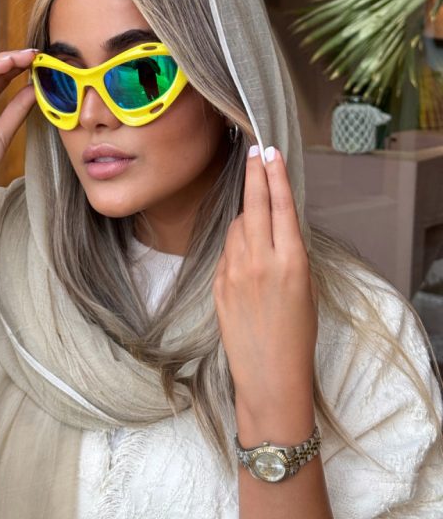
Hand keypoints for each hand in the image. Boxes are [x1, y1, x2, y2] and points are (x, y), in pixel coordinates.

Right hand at [0, 49, 36, 213]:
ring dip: (5, 61)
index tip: (43, 61)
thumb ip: (17, 110)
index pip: (2, 79)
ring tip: (27, 55)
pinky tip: (6, 64)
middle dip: (16, 60)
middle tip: (38, 53)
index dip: (21, 68)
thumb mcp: (3, 134)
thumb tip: (35, 89)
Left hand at [213, 145, 316, 439]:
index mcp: (292, 261)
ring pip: (237, 225)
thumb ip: (288, 252)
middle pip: (255, 204)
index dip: (276, 175)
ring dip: (246, 213)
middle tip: (255, 150)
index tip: (271, 151)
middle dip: (255, 174)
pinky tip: (245, 251)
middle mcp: (262, 260)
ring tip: (256, 216)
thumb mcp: (305, 287)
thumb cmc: (297, 334)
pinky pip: (227, 249)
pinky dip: (236, 242)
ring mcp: (236, 270)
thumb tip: (273, 224)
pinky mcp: (219, 282)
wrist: (269, 373)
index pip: (281, 206)